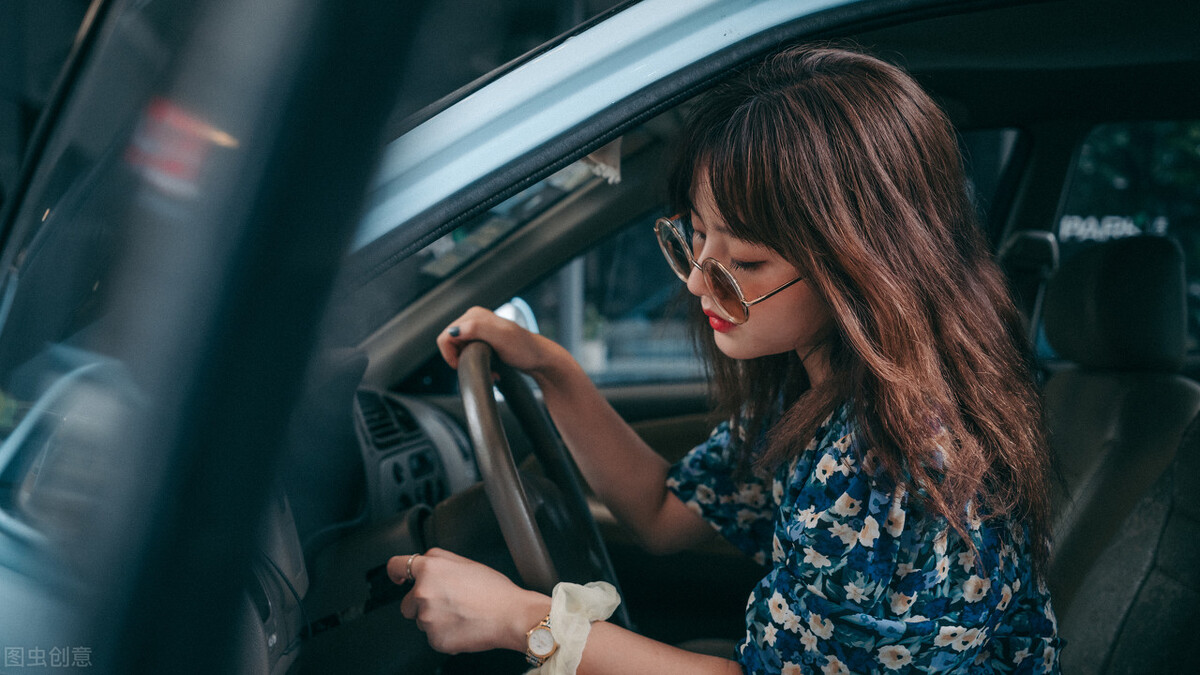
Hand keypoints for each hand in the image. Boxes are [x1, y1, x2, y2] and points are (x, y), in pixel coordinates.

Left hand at [391, 548, 549, 654]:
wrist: (510, 615)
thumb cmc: (493, 589)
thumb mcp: (465, 562)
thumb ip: (438, 559)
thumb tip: (422, 562)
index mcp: (429, 569)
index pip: (396, 566)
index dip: (396, 573)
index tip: (397, 578)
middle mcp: (423, 593)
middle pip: (407, 602)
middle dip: (421, 603)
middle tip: (448, 602)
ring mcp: (427, 619)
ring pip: (421, 621)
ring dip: (434, 619)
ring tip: (460, 613)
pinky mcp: (435, 640)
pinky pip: (433, 637)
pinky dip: (444, 634)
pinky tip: (463, 626)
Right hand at [436, 306, 569, 377]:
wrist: (541, 359)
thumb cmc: (525, 350)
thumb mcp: (501, 338)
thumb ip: (476, 329)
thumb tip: (453, 330)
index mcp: (474, 315)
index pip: (446, 336)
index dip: (450, 355)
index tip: (464, 366)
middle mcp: (474, 319)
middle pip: (451, 344)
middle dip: (462, 360)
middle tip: (483, 368)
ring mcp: (479, 330)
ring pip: (460, 350)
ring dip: (471, 364)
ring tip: (490, 370)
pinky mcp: (484, 340)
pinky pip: (470, 353)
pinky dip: (478, 363)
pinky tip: (492, 369)